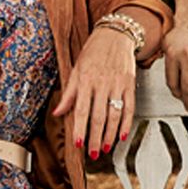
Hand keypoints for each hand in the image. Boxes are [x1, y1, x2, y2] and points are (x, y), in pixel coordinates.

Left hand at [51, 26, 136, 157]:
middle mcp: (101, 83)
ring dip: (110, 135)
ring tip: (105, 148)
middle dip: (96, 138)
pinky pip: (129, 108)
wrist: (115, 35)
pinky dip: (126, 123)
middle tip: (93, 154)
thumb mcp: (76, 69)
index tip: (78, 144)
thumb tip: (57, 113)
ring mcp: (117, 84)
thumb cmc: (93, 52)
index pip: (81, 110)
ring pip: (114, 115)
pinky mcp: (129, 85)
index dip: (80, 128)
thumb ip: (68, 94)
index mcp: (85, 80)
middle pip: (99, 116)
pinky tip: (121, 135)